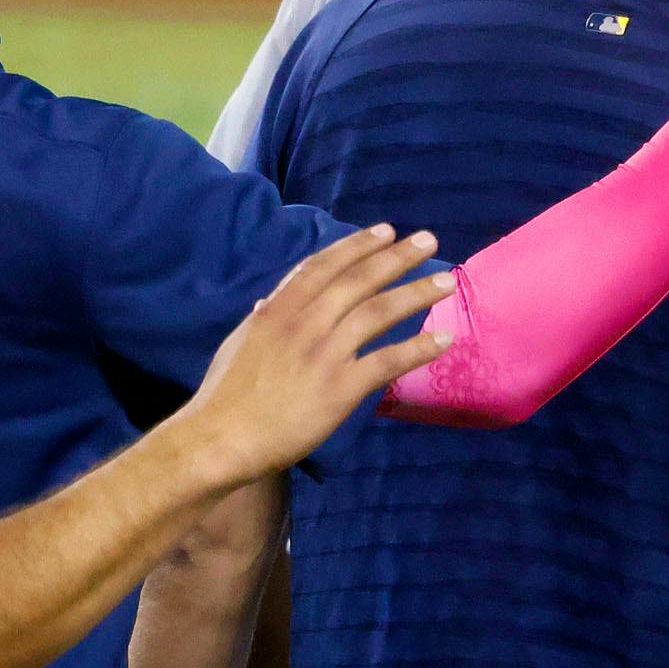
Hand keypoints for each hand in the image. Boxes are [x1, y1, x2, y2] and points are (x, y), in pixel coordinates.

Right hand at [180, 222, 455, 481]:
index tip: (384, 230)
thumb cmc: (226, 396)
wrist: (221, 437)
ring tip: (447, 281)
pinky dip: (418, 348)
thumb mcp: (240, 344)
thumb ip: (261, 320)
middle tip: (428, 239)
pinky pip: (387, 361)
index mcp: (277, 309)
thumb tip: (269, 301)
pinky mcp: (340, 387)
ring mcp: (323, 353)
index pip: (323, 266)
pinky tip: (445, 339)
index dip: (356, 246)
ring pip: (378, 312)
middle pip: (357, 280)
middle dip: (395, 257)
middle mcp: (303, 323)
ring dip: (416, 293)